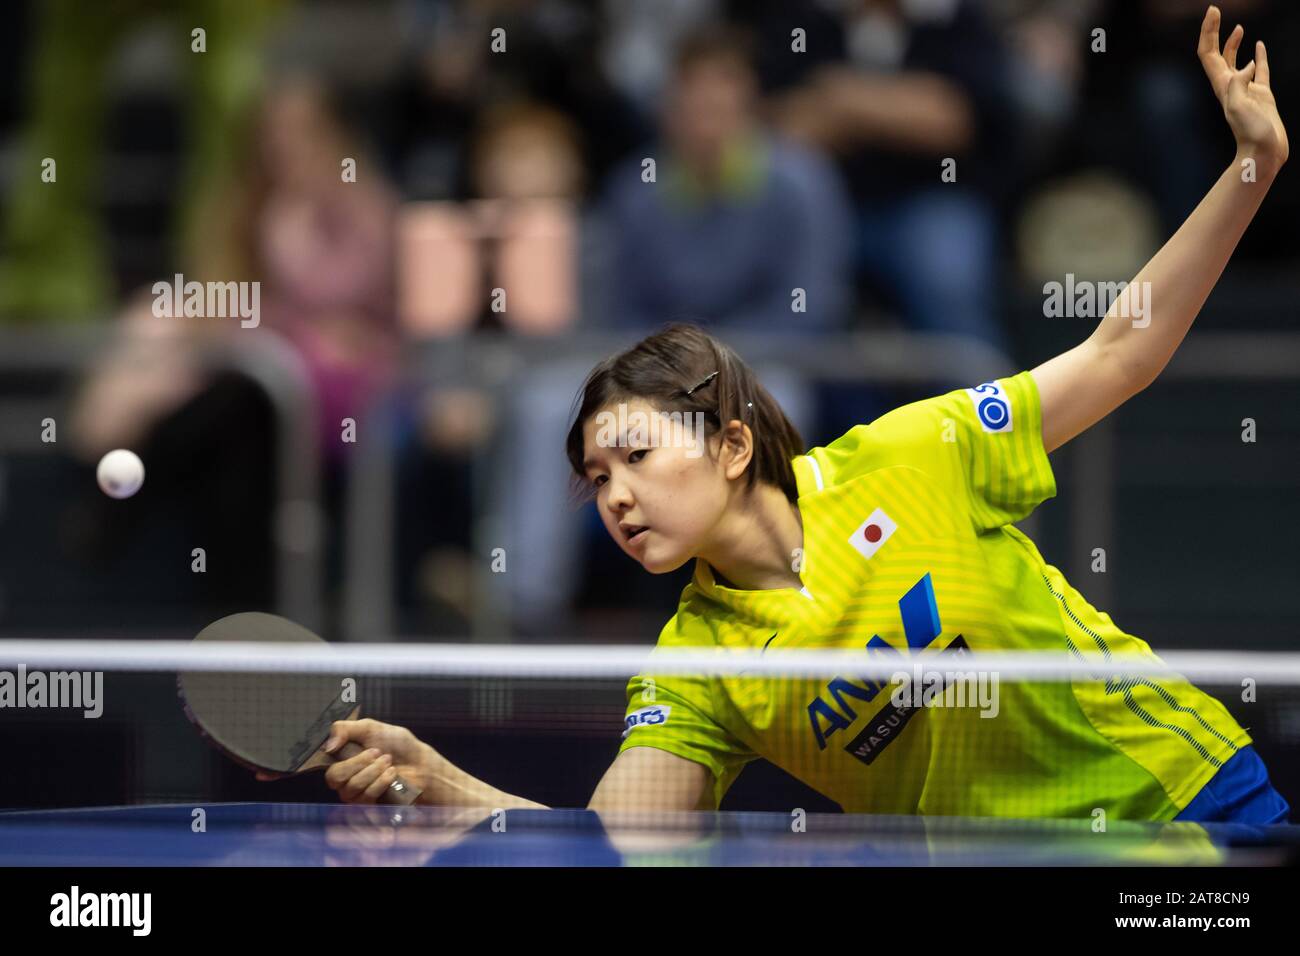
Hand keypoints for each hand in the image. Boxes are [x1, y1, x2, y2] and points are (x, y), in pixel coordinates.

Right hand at [319, 718, 437, 804]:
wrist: (421, 763)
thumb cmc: (398, 745)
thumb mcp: (372, 727)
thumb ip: (345, 729)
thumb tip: (328, 745)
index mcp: (344, 758)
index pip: (324, 761)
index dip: (336, 754)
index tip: (355, 744)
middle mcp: (346, 778)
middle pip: (334, 777)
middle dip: (358, 763)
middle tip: (378, 753)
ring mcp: (356, 794)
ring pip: (351, 788)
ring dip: (373, 771)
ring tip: (389, 762)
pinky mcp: (369, 806)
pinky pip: (365, 798)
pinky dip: (380, 782)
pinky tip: (392, 774)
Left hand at [1198, 5, 1288, 169]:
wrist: (1264, 152)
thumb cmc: (1252, 134)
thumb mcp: (1240, 108)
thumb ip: (1238, 86)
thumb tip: (1244, 68)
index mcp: (1222, 86)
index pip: (1208, 54)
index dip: (1208, 32)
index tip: (1213, 11)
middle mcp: (1230, 86)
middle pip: (1217, 55)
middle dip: (1214, 33)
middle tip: (1216, 11)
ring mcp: (1246, 89)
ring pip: (1235, 61)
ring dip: (1233, 44)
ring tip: (1237, 28)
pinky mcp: (1261, 94)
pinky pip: (1259, 69)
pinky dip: (1258, 56)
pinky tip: (1258, 46)